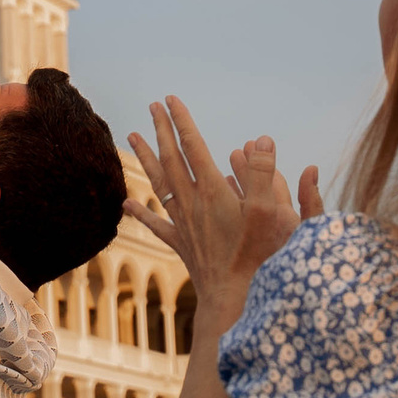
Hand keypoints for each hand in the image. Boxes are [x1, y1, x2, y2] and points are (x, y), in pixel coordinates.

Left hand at [126, 97, 320, 316]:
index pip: (193, 146)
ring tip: (131, 136)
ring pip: (158, 183)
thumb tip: (259, 138)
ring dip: (145, 158)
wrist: (234, 298)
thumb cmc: (258, 257)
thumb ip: (264, 173)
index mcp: (212, 190)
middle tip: (152, 106)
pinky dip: (140, 211)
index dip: (182, 121)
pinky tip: (126, 203)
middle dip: (161, 130)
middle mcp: (192, 203)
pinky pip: (156, 223)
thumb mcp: (271, 212)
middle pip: (171, 158)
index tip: (171, 99)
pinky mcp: (181, 244)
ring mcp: (183, 224)